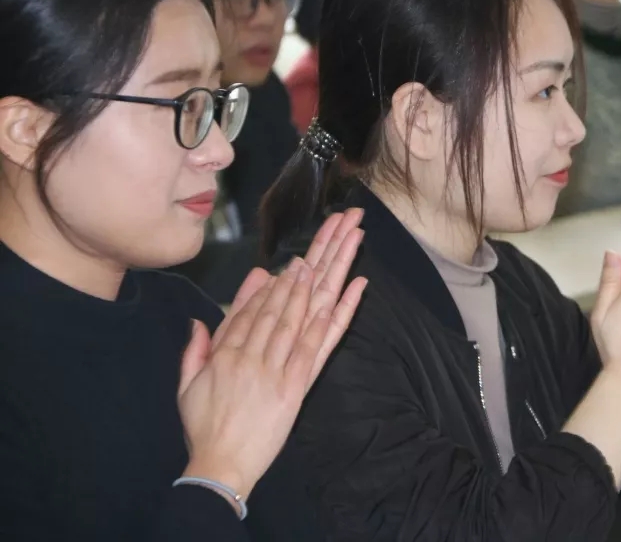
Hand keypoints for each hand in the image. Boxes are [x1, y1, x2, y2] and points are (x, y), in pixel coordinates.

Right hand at [177, 210, 367, 499]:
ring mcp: (277, 367)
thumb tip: (203, 320)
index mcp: (227, 351)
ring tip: (344, 246)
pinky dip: (337, 315)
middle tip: (331, 232)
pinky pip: (320, 343)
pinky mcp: (296, 385)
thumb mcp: (187, 385)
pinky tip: (354, 290)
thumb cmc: (204, 428)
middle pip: (286, 298)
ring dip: (326, 274)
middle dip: (311, 261)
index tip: (293, 260)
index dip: (277, 280)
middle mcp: (253, 353)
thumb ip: (195, 348)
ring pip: (304, 311)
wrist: (219, 467)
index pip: (255, 306)